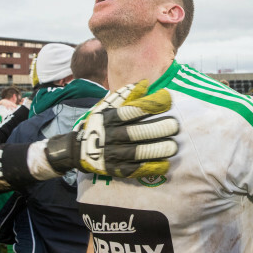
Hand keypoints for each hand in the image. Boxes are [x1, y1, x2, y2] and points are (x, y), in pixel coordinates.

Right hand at [45, 80, 178, 177]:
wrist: (78, 150)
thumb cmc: (100, 124)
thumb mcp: (106, 106)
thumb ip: (126, 95)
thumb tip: (145, 83)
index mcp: (109, 118)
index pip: (130, 110)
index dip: (150, 105)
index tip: (168, 100)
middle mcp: (111, 135)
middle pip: (136, 132)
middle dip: (157, 129)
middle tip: (175, 125)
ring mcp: (113, 154)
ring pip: (137, 152)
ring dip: (157, 149)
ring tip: (173, 146)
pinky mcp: (116, 169)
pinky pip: (136, 170)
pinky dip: (151, 167)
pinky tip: (165, 164)